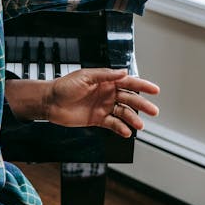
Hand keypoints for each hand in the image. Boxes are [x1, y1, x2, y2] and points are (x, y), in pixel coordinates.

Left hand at [45, 68, 159, 136]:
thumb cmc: (64, 86)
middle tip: (153, 111)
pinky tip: (126, 132)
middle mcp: (107, 94)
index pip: (128, 82)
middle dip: (142, 104)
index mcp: (106, 81)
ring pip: (123, 113)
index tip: (154, 90)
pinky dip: (120, 128)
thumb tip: (123, 72)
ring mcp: (103, 107)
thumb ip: (105, 75)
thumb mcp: (85, 76)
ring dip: (132, 118)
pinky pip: (113, 124)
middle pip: (129, 99)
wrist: (50, 102)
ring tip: (140, 125)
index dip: (142, 86)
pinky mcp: (97, 119)